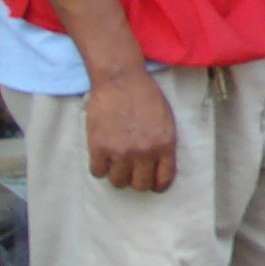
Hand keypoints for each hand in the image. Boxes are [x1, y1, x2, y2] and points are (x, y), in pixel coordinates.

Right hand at [86, 69, 176, 191]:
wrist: (121, 80)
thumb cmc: (145, 96)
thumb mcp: (166, 120)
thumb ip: (164, 143)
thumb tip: (159, 165)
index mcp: (165, 144)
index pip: (163, 179)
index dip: (157, 185)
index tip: (153, 184)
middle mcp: (144, 152)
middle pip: (140, 185)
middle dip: (137, 180)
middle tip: (133, 172)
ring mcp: (120, 152)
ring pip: (118, 182)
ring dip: (118, 175)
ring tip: (117, 163)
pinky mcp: (99, 148)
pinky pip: (98, 172)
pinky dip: (100, 167)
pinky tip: (103, 157)